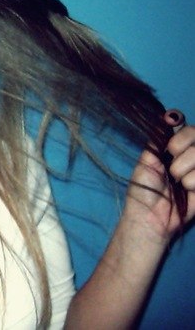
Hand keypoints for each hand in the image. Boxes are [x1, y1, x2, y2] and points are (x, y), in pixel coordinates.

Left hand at [125, 113, 194, 244]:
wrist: (149, 215)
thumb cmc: (144, 189)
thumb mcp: (147, 160)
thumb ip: (159, 140)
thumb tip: (167, 117)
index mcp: (174, 147)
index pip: (188, 128)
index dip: (182, 134)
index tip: (170, 146)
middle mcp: (190, 155)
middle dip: (182, 152)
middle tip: (171, 169)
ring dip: (184, 170)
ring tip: (177, 182)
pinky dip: (193, 183)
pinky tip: (187, 191)